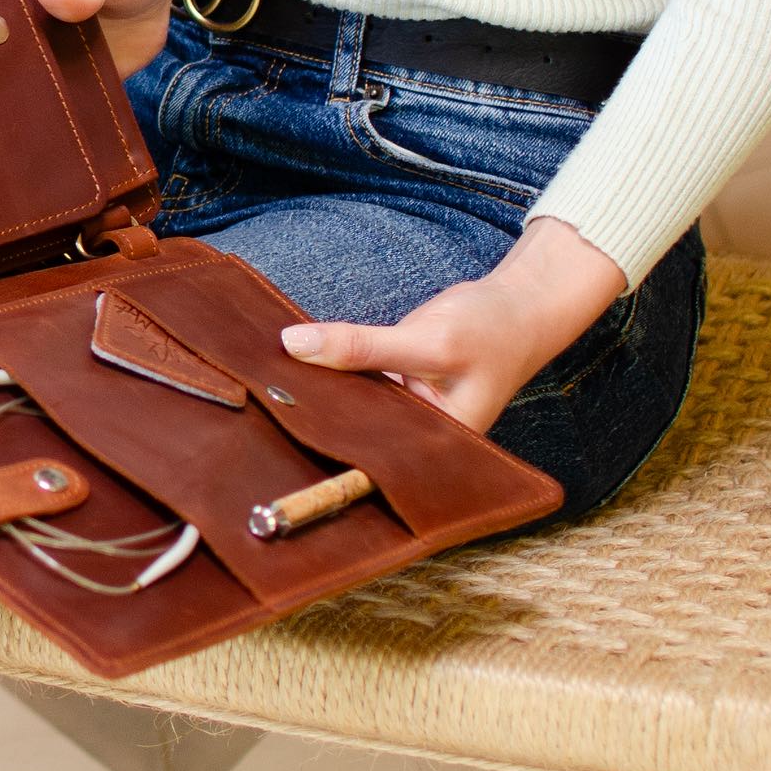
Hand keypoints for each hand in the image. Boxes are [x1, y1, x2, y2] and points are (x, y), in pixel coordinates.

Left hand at [277, 216, 627, 431]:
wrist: (517, 303)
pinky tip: (284, 365)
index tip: (276, 462)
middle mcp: (415, 437)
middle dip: (309, 426)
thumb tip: (293, 345)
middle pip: (351, 436)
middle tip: (253, 419)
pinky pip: (349, 382)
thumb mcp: (427, 341)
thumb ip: (362, 347)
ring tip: (257, 393)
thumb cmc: (491, 329)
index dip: (326, 467)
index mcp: (436, 449)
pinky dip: (325, 371)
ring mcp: (401, 410)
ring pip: (346, 406)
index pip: (371, 466)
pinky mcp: (389, 384)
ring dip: (312, 395)